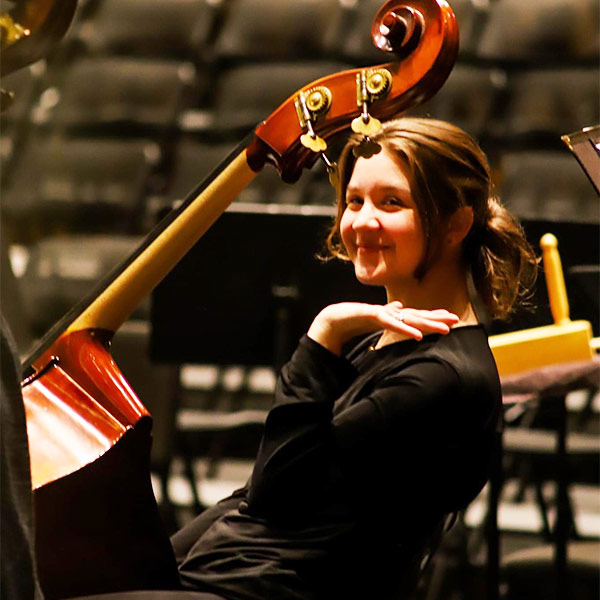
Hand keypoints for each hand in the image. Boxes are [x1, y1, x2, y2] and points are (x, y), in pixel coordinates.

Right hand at [307, 301, 458, 354]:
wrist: (330, 319)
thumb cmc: (352, 320)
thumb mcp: (374, 319)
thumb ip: (387, 315)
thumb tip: (397, 306)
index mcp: (390, 314)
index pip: (415, 315)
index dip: (432, 316)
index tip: (450, 318)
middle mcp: (388, 312)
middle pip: (416, 315)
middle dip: (436, 317)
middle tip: (456, 319)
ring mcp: (380, 313)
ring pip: (408, 318)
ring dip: (427, 323)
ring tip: (444, 329)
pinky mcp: (370, 316)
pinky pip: (391, 324)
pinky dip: (405, 329)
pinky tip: (418, 336)